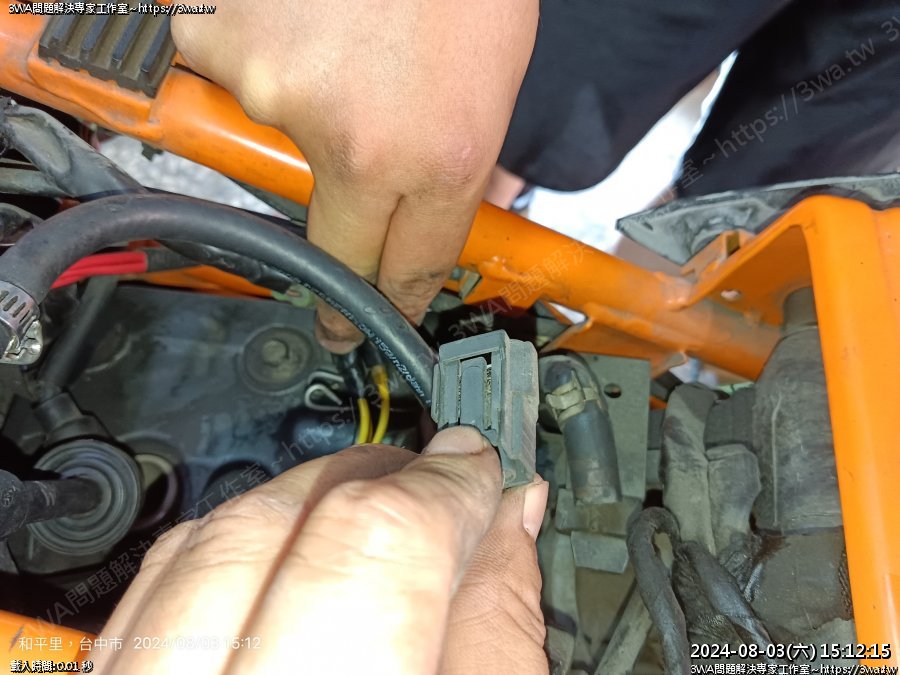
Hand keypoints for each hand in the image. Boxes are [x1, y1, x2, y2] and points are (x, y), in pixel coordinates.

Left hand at [95, 428, 548, 673]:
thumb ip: (500, 632)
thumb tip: (508, 520)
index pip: (371, 547)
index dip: (444, 485)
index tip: (481, 464)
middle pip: (265, 532)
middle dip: (371, 483)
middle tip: (440, 479)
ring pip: (198, 550)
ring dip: (299, 507)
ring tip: (375, 511)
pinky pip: (152, 596)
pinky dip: (234, 554)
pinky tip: (293, 556)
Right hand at [172, 0, 538, 351]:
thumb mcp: (492, 79)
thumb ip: (457, 161)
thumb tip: (443, 215)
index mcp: (441, 159)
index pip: (404, 270)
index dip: (386, 303)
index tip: (363, 321)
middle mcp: (357, 144)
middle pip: (332, 250)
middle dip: (336, 259)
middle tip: (335, 255)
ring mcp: (278, 93)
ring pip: (271, 144)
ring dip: (294, 108)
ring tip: (336, 42)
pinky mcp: (220, 41)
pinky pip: (222, 69)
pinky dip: (248, 49)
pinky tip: (292, 14)